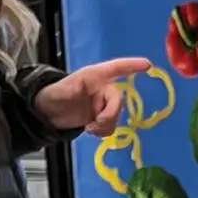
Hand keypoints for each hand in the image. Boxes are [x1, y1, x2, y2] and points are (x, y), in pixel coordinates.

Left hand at [33, 58, 149, 135]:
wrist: (49, 112)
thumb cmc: (54, 95)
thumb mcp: (60, 91)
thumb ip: (71, 90)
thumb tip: (80, 88)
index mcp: (95, 76)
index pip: (116, 68)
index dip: (132, 65)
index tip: (148, 65)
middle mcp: (103, 89)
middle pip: (118, 101)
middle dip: (109, 115)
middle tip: (95, 125)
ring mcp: (104, 104)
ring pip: (116, 116)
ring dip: (105, 126)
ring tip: (89, 129)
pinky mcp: (102, 118)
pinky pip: (112, 126)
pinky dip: (103, 132)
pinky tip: (91, 131)